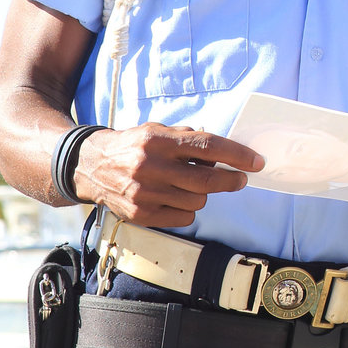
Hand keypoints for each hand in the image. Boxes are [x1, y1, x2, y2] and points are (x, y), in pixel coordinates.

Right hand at [74, 122, 261, 228]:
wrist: (91, 166)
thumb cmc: (133, 146)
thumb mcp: (158, 130)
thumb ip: (189, 138)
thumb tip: (223, 152)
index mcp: (158, 141)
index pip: (207, 147)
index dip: (237, 155)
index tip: (256, 162)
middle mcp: (150, 167)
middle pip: (207, 180)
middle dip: (232, 180)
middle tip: (241, 179)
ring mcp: (145, 193)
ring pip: (198, 201)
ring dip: (204, 193)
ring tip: (192, 184)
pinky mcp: (141, 214)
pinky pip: (183, 217)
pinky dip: (188, 208)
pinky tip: (178, 197)